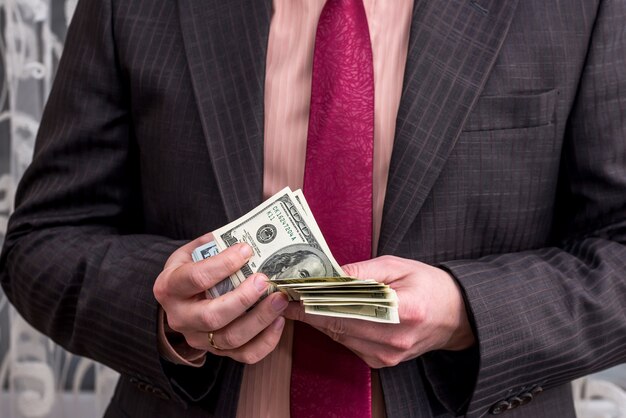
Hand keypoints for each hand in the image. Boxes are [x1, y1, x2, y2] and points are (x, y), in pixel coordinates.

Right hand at [153, 233, 288, 363]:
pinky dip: (266, 342)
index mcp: (170, 286)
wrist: (180, 297)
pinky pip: (244, 355)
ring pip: (230, 338)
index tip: (246, 250)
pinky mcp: (216, 352)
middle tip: (264, 281)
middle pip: (212, 316)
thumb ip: (215, 244)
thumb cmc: (193, 268)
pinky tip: (279, 321)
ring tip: (280, 299)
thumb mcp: (194, 252)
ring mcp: (198, 338)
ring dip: (260, 319)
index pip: (195, 278)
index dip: (222, 264)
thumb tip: (248, 237)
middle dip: (243, 298)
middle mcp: (180, 317)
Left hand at [283, 255, 474, 367]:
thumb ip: (363, 272)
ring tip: (298, 302)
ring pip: (338, 336)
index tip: (291, 293)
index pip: (346, 306)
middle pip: (337, 324)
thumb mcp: (399, 266)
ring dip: (317, 319)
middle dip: (308, 309)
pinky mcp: (382, 362)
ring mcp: (388, 355)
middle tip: (285, 296)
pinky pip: (348, 343)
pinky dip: (334, 328)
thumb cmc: (429, 285)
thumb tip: (329, 275)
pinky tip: (323, 314)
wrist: (456, 316)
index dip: (313, 300)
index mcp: (403, 310)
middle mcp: (394, 338)